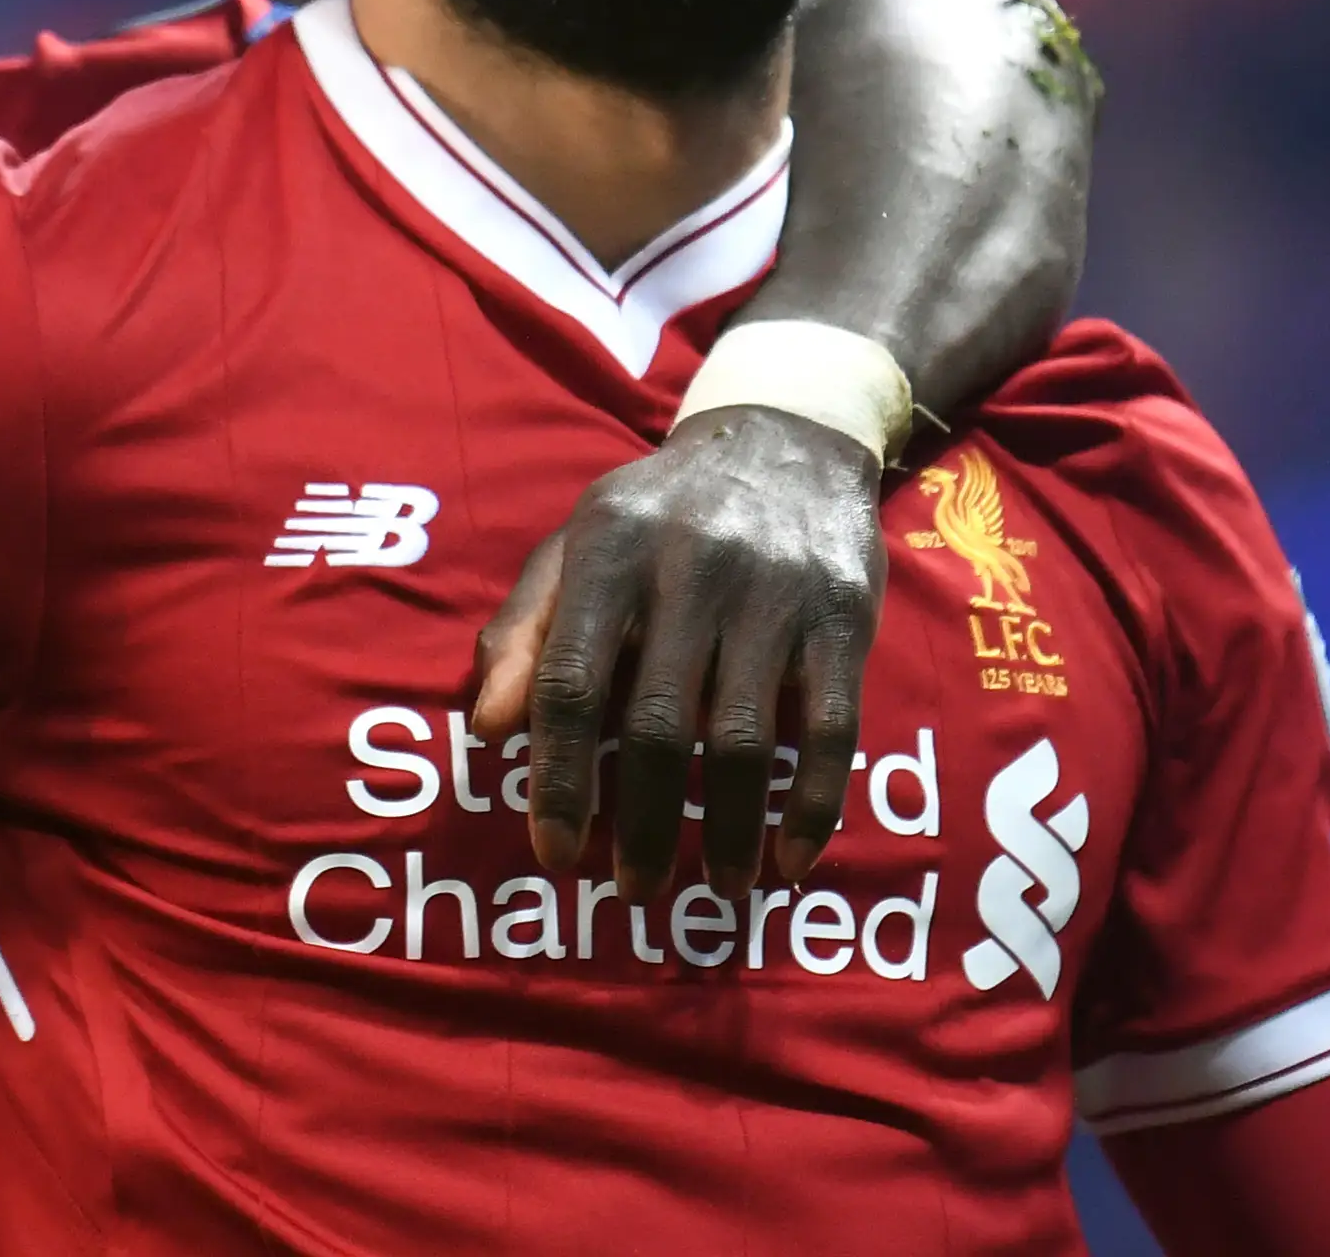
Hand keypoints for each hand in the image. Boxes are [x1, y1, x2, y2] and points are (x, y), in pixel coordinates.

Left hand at [467, 407, 883, 909]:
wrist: (782, 439)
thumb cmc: (655, 516)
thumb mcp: (575, 548)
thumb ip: (524, 632)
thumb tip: (487, 729)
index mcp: (608, 555)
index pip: (570, 680)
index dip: (557, 776)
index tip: (553, 853)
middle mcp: (689, 571)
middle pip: (656, 723)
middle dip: (639, 822)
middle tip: (630, 889)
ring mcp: (772, 593)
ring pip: (743, 739)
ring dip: (725, 829)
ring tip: (713, 889)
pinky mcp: (842, 615)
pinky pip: (831, 729)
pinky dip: (809, 806)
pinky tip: (787, 859)